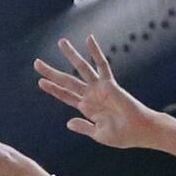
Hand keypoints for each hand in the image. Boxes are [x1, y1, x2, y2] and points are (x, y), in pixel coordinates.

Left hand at [33, 36, 175, 151]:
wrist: (138, 131)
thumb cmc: (122, 135)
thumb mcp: (98, 134)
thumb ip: (83, 127)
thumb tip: (68, 122)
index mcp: (86, 108)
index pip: (65, 96)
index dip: (53, 89)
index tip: (40, 82)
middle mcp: (91, 95)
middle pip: (67, 81)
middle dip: (51, 72)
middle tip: (36, 62)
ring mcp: (99, 88)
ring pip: (81, 68)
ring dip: (71, 55)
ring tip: (61, 42)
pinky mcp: (109, 84)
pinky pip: (102, 65)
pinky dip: (96, 52)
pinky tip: (89, 39)